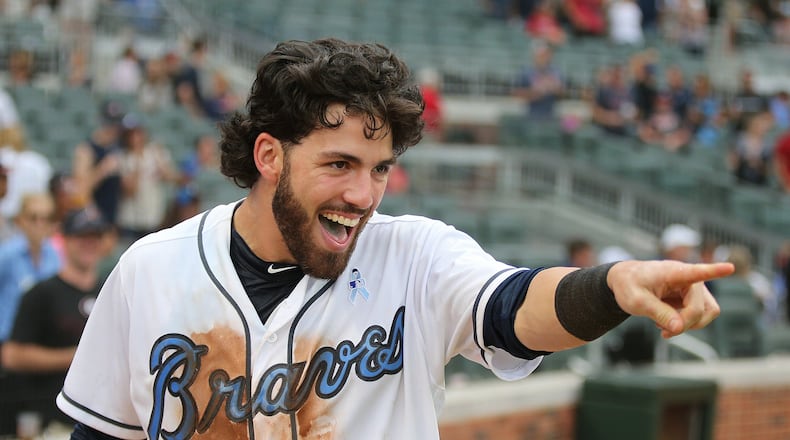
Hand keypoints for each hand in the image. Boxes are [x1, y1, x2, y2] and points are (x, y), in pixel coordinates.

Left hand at [607, 260, 734, 337]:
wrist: (626, 281)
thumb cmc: (629, 285)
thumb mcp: (636, 301)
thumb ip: (658, 313)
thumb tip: (679, 328)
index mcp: (674, 272)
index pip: (697, 271)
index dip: (714, 271)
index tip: (730, 267)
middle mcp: (690, 278)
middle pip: (701, 308)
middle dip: (685, 323)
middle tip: (663, 331)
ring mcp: (695, 288)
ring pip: (708, 313)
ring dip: (690, 325)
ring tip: (665, 327)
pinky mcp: (695, 298)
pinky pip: (701, 316)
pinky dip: (686, 324)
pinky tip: (667, 323)